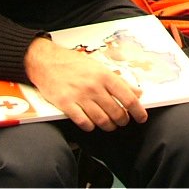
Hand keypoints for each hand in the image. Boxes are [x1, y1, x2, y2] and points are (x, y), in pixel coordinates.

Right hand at [25, 37, 146, 131]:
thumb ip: (118, 80)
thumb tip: (136, 92)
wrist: (46, 62)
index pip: (128, 97)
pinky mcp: (66, 104)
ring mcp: (79, 96)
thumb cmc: (73, 63)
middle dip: (122, 120)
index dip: (138, 110)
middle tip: (123, 121)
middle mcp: (94, 86)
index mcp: (105, 75)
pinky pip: (83, 122)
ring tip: (110, 125)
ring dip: (108, 126)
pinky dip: (90, 127)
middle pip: (116, 111)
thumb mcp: (99, 67)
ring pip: (101, 120)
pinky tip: (91, 124)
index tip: (141, 117)